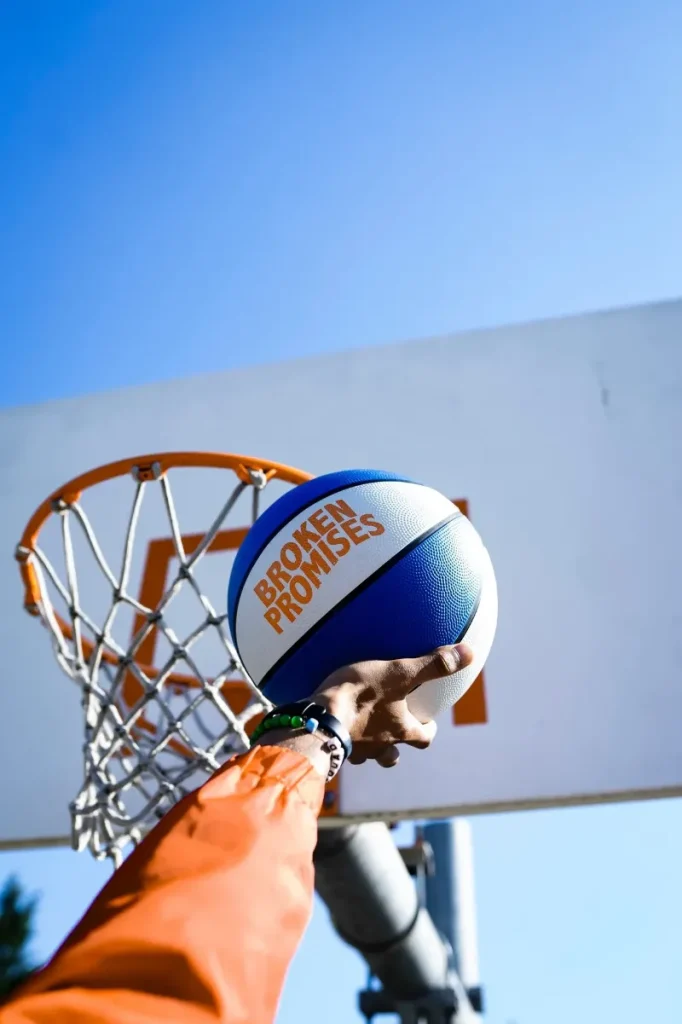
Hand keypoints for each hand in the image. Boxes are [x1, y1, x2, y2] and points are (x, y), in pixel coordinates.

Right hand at [313, 643, 473, 768]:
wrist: (319, 717)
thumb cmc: (361, 696)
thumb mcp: (398, 673)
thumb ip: (431, 665)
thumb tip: (467, 654)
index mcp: (401, 731)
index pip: (424, 739)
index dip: (428, 731)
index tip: (429, 724)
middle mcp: (381, 746)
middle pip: (394, 756)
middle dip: (397, 745)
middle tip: (394, 729)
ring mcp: (355, 751)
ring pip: (368, 757)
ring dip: (370, 747)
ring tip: (364, 732)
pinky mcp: (331, 747)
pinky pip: (341, 748)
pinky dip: (344, 740)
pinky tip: (336, 726)